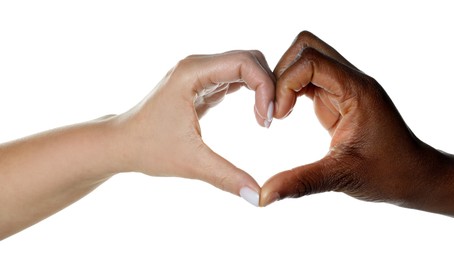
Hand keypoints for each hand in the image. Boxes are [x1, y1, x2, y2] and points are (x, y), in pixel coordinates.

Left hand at [116, 50, 274, 205]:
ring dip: (262, 88)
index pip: (244, 62)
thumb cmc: (148, 148)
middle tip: (271, 120)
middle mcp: (197, 65)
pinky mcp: (203, 84)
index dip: (265, 87)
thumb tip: (259, 198)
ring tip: (264, 120)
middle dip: (268, 85)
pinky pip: (237, 78)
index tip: (267, 120)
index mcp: (192, 72)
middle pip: (249, 58)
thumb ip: (227, 177)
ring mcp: (200, 73)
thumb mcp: (191, 163)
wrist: (122, 144)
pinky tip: (256, 115)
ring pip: (245, 66)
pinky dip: (253, 92)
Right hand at [260, 31, 453, 219]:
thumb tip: (263, 197)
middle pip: (307, 47)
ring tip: (280, 112)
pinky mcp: (338, 97)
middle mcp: (351, 81)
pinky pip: (309, 78)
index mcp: (357, 91)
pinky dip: (292, 90)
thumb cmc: (389, 174)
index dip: (285, 83)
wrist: (415, 175)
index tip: (279, 116)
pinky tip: (287, 114)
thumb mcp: (342, 178)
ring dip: (285, 80)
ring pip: (306, 59)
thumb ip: (301, 182)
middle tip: (275, 108)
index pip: (311, 61)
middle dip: (282, 73)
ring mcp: (345, 87)